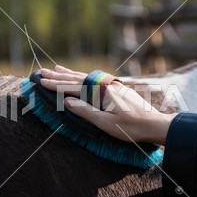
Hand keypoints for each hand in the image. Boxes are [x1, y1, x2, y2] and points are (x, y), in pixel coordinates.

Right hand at [40, 65, 176, 144]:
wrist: (155, 124)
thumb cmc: (131, 127)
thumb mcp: (105, 123)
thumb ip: (85, 111)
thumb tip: (67, 101)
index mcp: (101, 92)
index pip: (73, 87)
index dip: (56, 85)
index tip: (41, 81)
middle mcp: (106, 85)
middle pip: (78, 79)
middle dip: (59, 77)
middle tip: (42, 72)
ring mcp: (111, 85)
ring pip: (86, 77)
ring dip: (70, 74)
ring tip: (56, 68)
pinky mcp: (116, 89)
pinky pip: (94, 79)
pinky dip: (83, 77)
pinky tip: (80, 76)